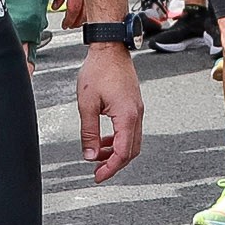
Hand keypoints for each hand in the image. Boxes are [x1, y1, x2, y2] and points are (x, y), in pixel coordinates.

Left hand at [76, 42, 142, 182]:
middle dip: (114, 164)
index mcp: (126, 116)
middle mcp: (136, 115)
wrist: (110, 48)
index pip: (122, 153)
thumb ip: (89, 133)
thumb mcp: (87, 105)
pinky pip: (130, 130)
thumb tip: (90, 155)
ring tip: (98, 156)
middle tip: (98, 172)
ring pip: (132, 142)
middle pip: (131, 151)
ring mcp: (137, 110)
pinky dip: (118, 140)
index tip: (98, 176)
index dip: (110, 168)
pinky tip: (104, 141)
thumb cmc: (98, 70)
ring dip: (116, 152)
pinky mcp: (134, 105)